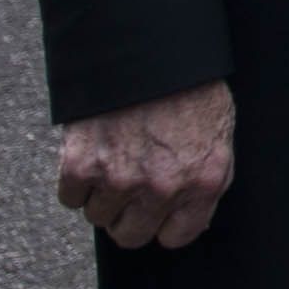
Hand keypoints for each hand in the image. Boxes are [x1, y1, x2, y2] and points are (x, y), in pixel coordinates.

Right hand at [52, 81, 228, 251]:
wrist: (152, 51)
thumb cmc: (190, 87)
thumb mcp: (218, 134)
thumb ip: (206, 179)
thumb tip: (192, 216)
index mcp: (203, 180)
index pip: (177, 237)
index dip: (165, 224)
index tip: (159, 213)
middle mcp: (162, 187)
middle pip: (132, 235)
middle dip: (130, 216)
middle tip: (131, 189)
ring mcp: (119, 179)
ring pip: (99, 217)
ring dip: (103, 196)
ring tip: (115, 161)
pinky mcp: (82, 166)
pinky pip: (70, 198)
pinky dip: (76, 182)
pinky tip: (93, 155)